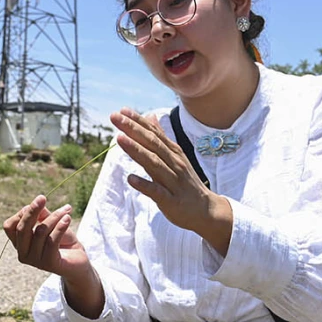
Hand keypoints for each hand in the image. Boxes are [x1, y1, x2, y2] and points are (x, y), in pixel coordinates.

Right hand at [2, 195, 91, 278]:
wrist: (79, 261)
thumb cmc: (62, 241)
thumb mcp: (51, 224)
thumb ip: (42, 215)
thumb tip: (38, 203)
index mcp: (19, 244)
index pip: (9, 226)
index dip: (21, 213)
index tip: (38, 202)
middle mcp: (23, 254)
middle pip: (22, 228)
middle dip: (32, 211)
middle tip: (42, 198)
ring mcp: (35, 261)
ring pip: (41, 231)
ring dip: (54, 217)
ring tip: (66, 212)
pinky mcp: (49, 263)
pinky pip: (52, 240)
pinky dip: (60, 226)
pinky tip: (67, 218)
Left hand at [111, 108, 232, 252]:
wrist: (206, 211)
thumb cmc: (185, 184)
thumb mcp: (175, 157)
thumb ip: (161, 138)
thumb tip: (150, 117)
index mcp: (173, 153)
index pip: (154, 133)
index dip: (138, 122)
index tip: (121, 111)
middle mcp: (174, 164)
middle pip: (152, 144)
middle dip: (133, 129)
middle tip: (115, 117)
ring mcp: (173, 182)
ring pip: (153, 164)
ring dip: (136, 151)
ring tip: (119, 139)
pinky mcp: (171, 201)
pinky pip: (156, 192)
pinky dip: (144, 184)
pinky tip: (130, 178)